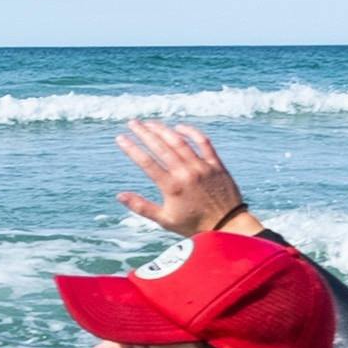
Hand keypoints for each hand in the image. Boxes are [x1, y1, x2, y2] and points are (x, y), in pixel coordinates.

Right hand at [113, 118, 259, 240]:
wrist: (227, 224)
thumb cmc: (194, 224)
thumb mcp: (165, 220)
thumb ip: (141, 206)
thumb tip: (119, 196)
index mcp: (172, 187)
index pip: (147, 162)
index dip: (132, 148)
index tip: (120, 138)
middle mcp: (186, 173)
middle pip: (161, 147)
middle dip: (144, 133)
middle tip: (132, 123)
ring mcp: (202, 167)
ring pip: (179, 142)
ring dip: (163, 130)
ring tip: (150, 123)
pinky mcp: (216, 164)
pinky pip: (203, 142)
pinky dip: (191, 132)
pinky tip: (179, 127)